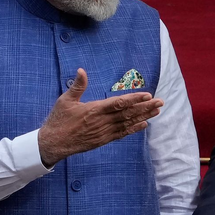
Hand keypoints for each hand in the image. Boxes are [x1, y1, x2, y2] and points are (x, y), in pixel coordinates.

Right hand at [37, 68, 162, 166]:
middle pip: (128, 113)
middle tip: (160, 102)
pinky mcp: (103, 140)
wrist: (53, 144)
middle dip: (145, 107)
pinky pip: (121, 134)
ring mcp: (104, 132)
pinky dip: (133, 129)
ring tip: (157, 111)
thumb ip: (77, 86)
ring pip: (128, 123)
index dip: (134, 99)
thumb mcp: (65, 100)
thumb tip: (82, 70)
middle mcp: (102, 122)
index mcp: (94, 110)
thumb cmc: (58, 120)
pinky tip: (144, 125)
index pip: (119, 103)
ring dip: (143, 117)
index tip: (147, 95)